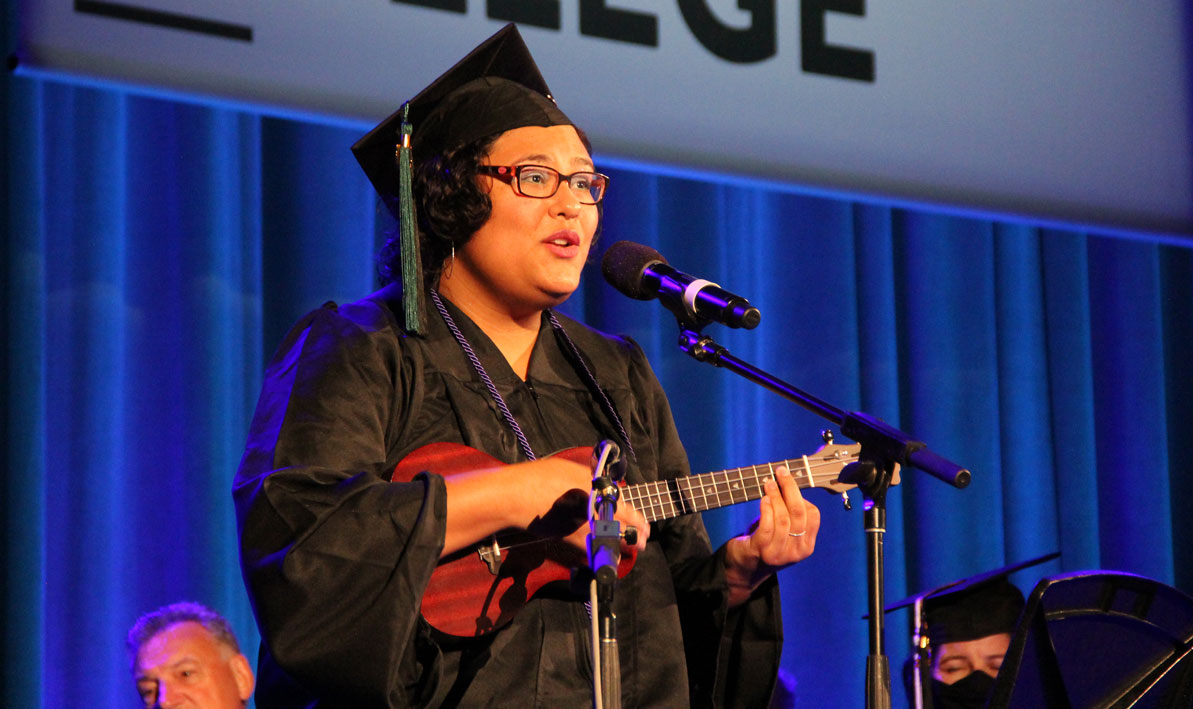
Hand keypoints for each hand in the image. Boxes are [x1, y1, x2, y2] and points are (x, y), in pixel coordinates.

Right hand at [519, 458, 649, 555]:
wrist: (518, 496)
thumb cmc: (541, 477)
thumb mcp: (572, 470)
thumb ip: (591, 481)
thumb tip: (603, 489)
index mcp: (596, 491)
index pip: (625, 509)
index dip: (638, 521)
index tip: (645, 526)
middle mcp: (593, 511)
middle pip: (622, 529)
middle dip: (636, 537)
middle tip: (643, 541)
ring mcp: (582, 527)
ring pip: (609, 543)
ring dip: (620, 547)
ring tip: (630, 549)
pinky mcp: (568, 539)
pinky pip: (590, 550)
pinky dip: (598, 553)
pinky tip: (602, 553)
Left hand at [723, 465, 820, 606]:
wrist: (744, 567)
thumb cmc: (765, 542)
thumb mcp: (784, 532)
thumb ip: (790, 513)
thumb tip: (788, 482)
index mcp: (806, 546)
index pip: (812, 515)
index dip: (801, 495)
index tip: (789, 479)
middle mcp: (797, 552)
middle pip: (798, 513)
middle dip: (790, 489)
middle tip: (781, 473)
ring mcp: (779, 553)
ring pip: (783, 518)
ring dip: (775, 496)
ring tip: (768, 484)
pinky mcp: (761, 551)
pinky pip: (767, 526)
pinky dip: (766, 509)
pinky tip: (763, 499)